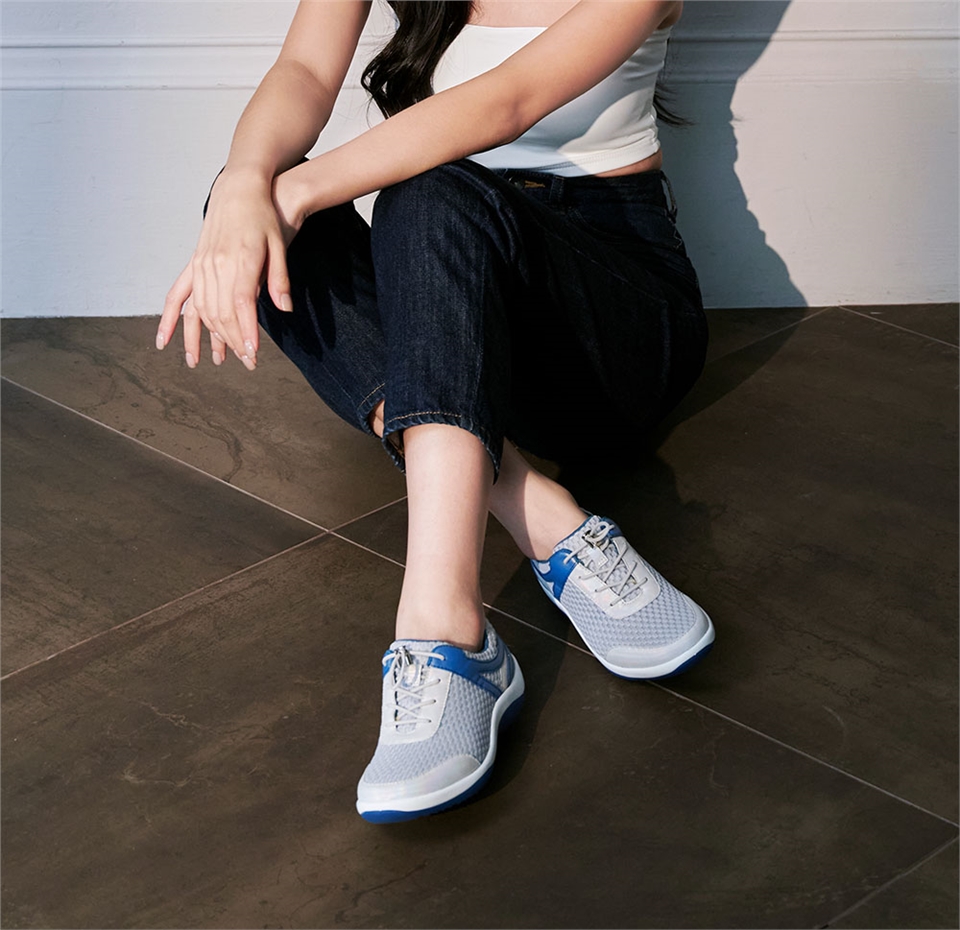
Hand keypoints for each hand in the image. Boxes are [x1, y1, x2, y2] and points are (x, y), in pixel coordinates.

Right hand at [157, 169, 296, 369]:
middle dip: (235, 341)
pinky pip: (179, 296)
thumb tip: (284, 308)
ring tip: (223, 359)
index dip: (247, 330)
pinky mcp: (194, 264)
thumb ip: (280, 279)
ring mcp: (201, 264)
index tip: (252, 353)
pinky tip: (164, 341)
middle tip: (248, 363)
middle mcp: (216, 263)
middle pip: (222, 312)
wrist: (239, 190)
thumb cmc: (264, 218)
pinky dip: (173, 320)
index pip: (242, 303)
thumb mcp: (279, 246)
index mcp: (241, 259)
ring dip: (212, 336)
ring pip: (203, 309)